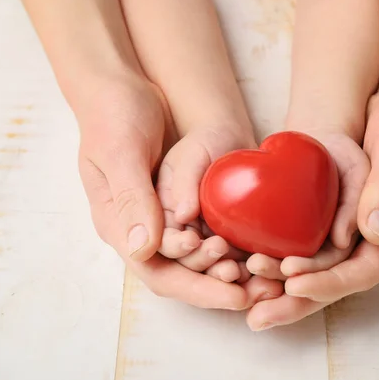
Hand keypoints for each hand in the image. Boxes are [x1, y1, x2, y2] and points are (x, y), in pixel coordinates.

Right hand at [79, 77, 281, 309]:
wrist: (124, 89)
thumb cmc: (114, 115)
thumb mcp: (119, 151)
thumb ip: (131, 199)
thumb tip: (145, 249)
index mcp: (118, 225)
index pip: (158, 271)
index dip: (197, 286)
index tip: (234, 291)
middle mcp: (140, 229)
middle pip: (181, 274)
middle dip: (219, 286)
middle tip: (259, 288)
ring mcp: (162, 218)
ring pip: (197, 261)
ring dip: (229, 272)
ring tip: (264, 276)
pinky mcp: (181, 206)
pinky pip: (206, 235)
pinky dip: (232, 248)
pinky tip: (258, 252)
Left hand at [244, 130, 368, 329]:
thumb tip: (372, 234)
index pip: (364, 270)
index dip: (328, 281)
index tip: (291, 282)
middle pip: (336, 281)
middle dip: (297, 299)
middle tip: (257, 315)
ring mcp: (357, 229)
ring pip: (319, 270)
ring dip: (284, 286)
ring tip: (246, 296)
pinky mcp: (336, 216)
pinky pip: (310, 247)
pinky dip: (283, 261)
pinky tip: (252, 267)